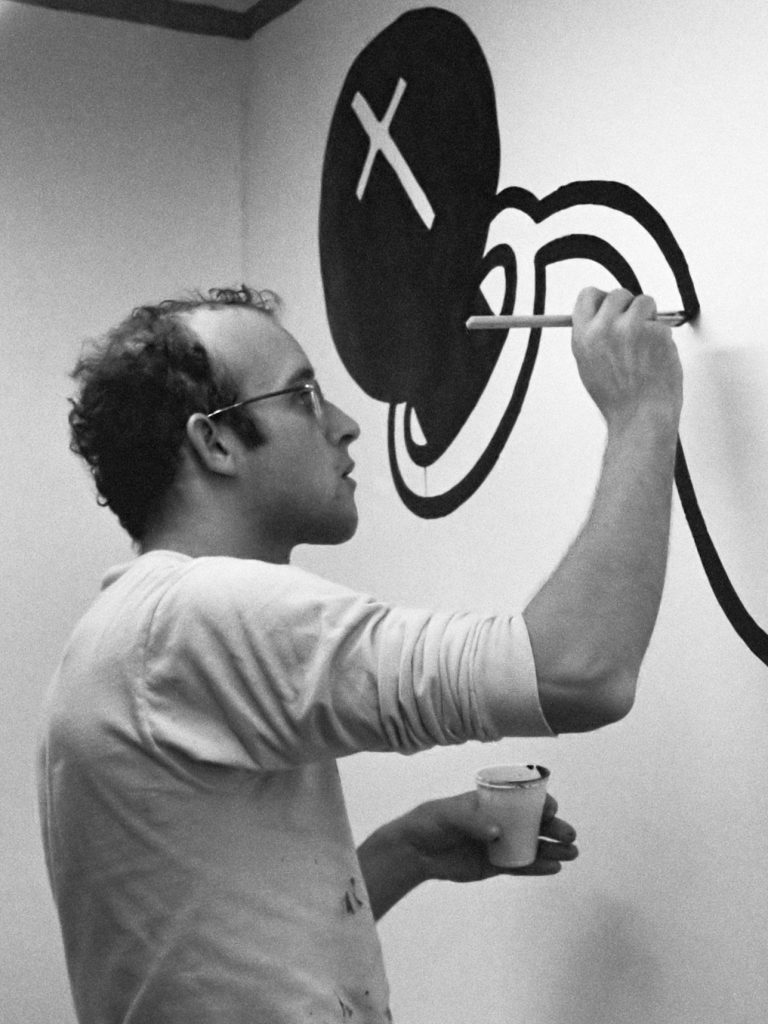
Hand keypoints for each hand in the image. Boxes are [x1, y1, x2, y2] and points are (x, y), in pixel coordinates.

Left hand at [397, 790, 577, 882]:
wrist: (415, 851)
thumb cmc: (431, 822)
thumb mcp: (449, 814)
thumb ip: (473, 822)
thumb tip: (497, 833)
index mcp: (491, 801)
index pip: (522, 798)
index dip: (540, 802)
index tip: (551, 809)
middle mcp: (500, 820)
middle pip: (533, 823)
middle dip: (554, 827)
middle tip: (569, 835)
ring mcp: (499, 844)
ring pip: (532, 845)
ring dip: (553, 849)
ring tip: (572, 854)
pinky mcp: (495, 865)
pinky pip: (520, 865)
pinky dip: (538, 867)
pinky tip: (554, 868)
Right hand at [571, 287, 682, 430]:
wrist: (640, 415)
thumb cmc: (618, 398)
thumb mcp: (589, 365)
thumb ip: (592, 336)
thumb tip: (601, 315)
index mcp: (584, 336)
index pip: (588, 295)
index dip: (602, 299)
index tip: (611, 308)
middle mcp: (604, 328)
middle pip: (618, 294)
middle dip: (629, 308)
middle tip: (634, 330)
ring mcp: (631, 328)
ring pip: (644, 302)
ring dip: (649, 318)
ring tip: (645, 346)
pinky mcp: (656, 332)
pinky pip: (662, 323)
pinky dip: (662, 337)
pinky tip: (655, 358)